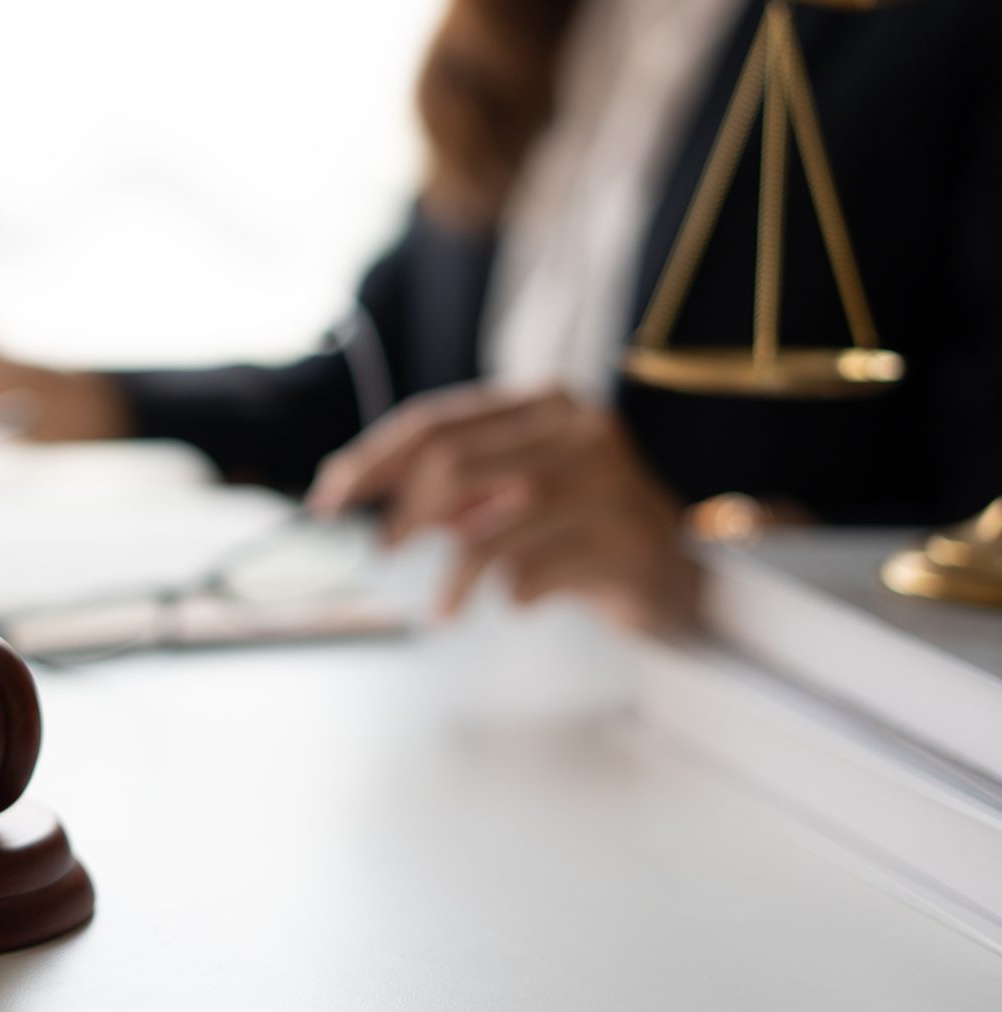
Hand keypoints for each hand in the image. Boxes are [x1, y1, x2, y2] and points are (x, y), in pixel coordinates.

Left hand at [306, 384, 698, 632]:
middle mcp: (578, 431)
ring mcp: (606, 485)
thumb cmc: (581, 526)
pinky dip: (509, 595)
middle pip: (453, 467)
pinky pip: (531, 572)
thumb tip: (360, 492)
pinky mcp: (623, 542)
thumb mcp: (515, 487)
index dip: (372, 460)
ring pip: (487, 525)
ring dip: (451, 576)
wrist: (683, 570)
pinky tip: (515, 603)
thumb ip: (454, 480)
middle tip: (385, 552)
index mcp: (545, 404)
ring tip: (443, 606)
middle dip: (405, 516)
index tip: (328, 497)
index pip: (436, 422)